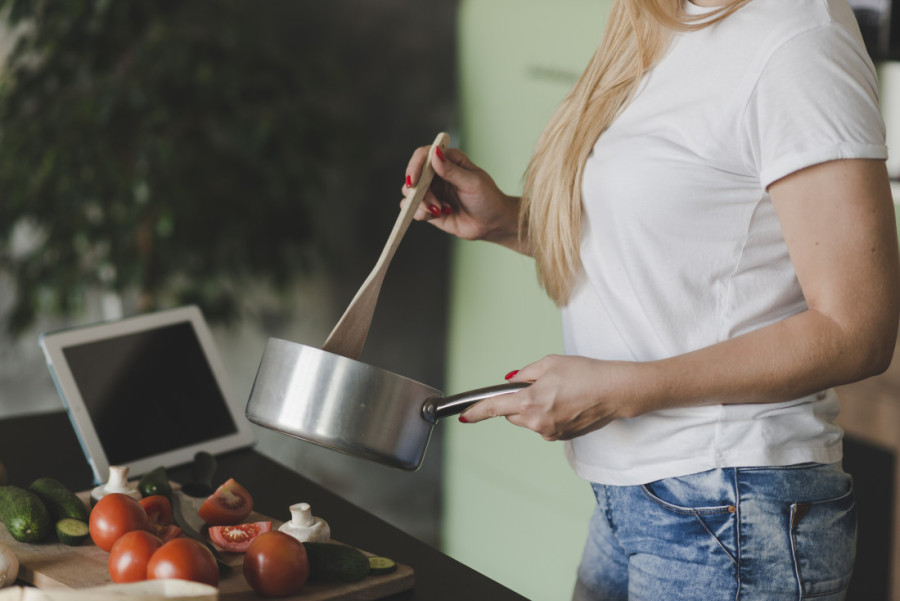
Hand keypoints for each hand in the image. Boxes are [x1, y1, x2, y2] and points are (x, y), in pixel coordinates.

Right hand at [401, 144, 526, 252]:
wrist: (493, 224)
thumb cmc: (488, 199)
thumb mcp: (473, 183)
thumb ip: (452, 170)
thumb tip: (435, 154)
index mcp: (449, 160)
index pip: (423, 155)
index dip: (415, 166)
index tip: (414, 181)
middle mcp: (438, 174)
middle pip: (414, 176)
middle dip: (419, 191)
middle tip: (434, 203)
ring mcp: (433, 191)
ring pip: (411, 194)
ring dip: (422, 204)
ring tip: (440, 210)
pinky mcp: (430, 208)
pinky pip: (414, 209)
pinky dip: (421, 213)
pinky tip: (438, 215)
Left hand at [458, 355, 645, 440]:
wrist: (615, 392)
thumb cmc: (586, 373)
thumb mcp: (550, 363)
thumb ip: (525, 374)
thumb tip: (511, 382)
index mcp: (531, 402)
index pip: (495, 408)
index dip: (477, 412)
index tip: (465, 416)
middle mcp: (538, 422)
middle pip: (512, 415)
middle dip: (517, 402)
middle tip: (539, 385)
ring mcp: (550, 432)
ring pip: (529, 420)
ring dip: (535, 408)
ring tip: (560, 393)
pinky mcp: (561, 437)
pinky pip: (544, 425)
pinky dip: (549, 415)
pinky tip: (567, 403)